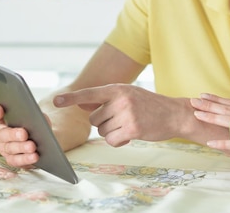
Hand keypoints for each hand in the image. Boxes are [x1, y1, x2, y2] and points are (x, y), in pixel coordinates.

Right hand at [0, 104, 39, 167]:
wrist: (43, 144)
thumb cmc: (35, 128)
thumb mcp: (36, 118)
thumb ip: (34, 115)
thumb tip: (35, 118)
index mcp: (3, 122)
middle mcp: (1, 135)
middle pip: (3, 134)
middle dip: (13, 134)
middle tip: (23, 134)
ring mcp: (5, 148)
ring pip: (10, 148)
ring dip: (21, 147)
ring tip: (32, 146)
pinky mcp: (12, 160)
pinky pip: (16, 160)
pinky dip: (25, 159)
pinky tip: (34, 156)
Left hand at [54, 84, 195, 146]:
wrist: (174, 113)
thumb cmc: (149, 105)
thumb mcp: (128, 95)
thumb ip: (105, 100)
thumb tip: (81, 105)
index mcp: (117, 88)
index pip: (89, 94)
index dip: (71, 98)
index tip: (55, 101)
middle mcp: (120, 99)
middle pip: (93, 119)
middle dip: (104, 123)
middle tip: (122, 119)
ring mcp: (126, 114)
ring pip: (102, 131)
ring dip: (112, 132)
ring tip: (129, 125)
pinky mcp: (132, 129)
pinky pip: (111, 140)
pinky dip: (119, 141)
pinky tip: (131, 135)